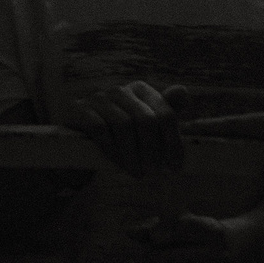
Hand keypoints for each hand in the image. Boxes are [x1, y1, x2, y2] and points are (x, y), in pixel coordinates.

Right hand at [64, 80, 184, 177]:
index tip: (175, 166)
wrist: (83, 139)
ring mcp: (98, 98)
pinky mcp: (80, 109)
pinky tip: (119, 164)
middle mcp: (121, 90)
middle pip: (145, 120)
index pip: (165, 113)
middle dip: (152, 149)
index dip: (173, 142)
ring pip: (124, 125)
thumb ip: (166, 111)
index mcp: (141, 90)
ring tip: (137, 172)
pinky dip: (113, 150)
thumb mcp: (146, 124)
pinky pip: (101, 129)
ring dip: (132, 154)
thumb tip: (183, 91)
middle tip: (154, 171)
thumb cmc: (122, 133)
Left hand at [131, 213, 246, 262]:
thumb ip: (155, 225)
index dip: (165, 230)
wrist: (239, 252)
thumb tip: (130, 233)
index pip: (185, 227)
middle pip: (175, 260)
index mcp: (211, 231)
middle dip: (153, 260)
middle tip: (146, 260)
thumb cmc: (200, 236)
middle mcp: (219, 256)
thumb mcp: (183, 223)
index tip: (154, 237)